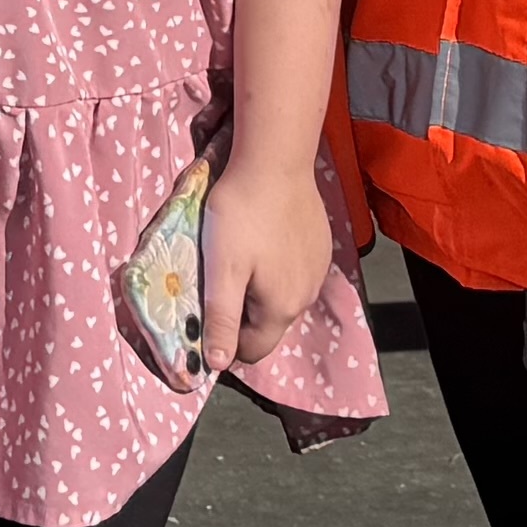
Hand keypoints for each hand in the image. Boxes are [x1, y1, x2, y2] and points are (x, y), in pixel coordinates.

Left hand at [190, 149, 339, 387]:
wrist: (275, 162)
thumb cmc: (241, 215)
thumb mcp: (222, 270)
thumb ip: (220, 319)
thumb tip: (216, 364)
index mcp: (280, 308)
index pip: (253, 350)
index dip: (226, 342)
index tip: (206, 315)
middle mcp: (305, 296)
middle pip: (267, 325)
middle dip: (241, 313)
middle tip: (218, 280)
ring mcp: (317, 271)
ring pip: (281, 298)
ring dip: (258, 290)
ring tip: (237, 257)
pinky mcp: (320, 248)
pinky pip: (294, 273)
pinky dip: (276, 268)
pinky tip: (261, 240)